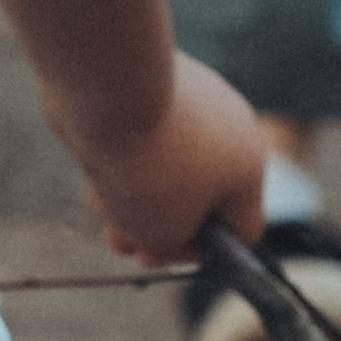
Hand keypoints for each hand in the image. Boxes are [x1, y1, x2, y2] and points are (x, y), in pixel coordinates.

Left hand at [66, 51, 264, 267]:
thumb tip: (160, 228)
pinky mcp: (149, 86)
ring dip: (130, 194)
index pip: (241, 227)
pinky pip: (140, 136)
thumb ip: (170, 242)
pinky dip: (120, 155)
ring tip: (100, 203)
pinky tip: (93, 165)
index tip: (159, 254)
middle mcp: (228, 129)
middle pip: (196, 196)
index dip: (199, 253)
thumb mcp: (163, 231)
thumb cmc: (146, 165)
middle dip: (155, 224)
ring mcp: (190, 102)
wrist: (107, 87)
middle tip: (121, 241)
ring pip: (163, 167)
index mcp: (248, 167)